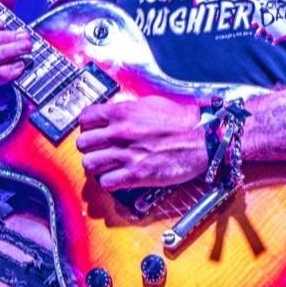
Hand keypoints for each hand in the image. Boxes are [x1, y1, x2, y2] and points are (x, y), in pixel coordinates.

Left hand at [75, 96, 207, 190]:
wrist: (202, 141)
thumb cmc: (182, 122)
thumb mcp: (152, 104)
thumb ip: (128, 109)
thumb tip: (114, 113)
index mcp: (122, 112)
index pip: (85, 118)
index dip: (88, 125)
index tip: (93, 130)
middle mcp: (120, 133)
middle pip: (83, 143)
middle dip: (91, 147)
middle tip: (99, 149)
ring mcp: (126, 155)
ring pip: (90, 164)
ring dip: (97, 165)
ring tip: (107, 165)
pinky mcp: (135, 175)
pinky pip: (106, 182)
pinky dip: (109, 181)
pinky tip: (118, 176)